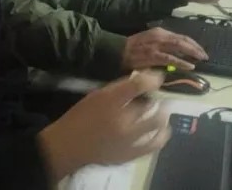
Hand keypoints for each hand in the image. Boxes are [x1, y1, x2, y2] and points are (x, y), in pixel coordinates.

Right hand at [38, 71, 170, 181]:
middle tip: (159, 99)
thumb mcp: (96, 95)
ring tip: (164, 115)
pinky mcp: (128, 154)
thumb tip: (142, 80)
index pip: (138, 85)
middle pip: (150, 105)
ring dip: (163, 117)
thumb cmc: (80, 117)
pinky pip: (153, 145)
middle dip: (158, 100)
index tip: (158, 77)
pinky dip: (160, 137)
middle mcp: (120, 119)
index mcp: (109, 101)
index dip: (152, 79)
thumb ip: (119, 88)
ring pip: (156, 125)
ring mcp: (126, 139)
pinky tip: (161, 132)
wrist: (67, 146)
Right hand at [121, 27, 207, 69]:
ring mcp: (157, 46)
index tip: (200, 50)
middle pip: (183, 40)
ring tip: (201, 59)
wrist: (118, 51)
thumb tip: (178, 51)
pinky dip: (182, 62)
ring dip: (192, 53)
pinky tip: (190, 66)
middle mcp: (160, 36)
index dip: (193, 43)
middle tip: (205, 55)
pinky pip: (171, 59)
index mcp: (160, 31)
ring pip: (179, 46)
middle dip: (196, 47)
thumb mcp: (150, 39)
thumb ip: (163, 43)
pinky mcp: (153, 56)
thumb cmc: (134, 47)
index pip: (181, 36)